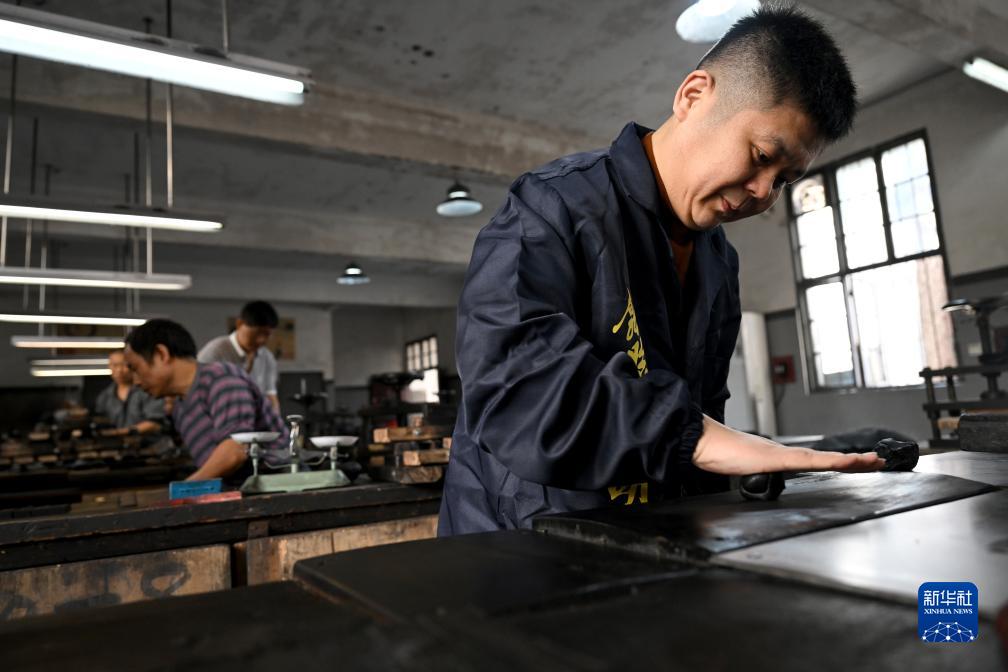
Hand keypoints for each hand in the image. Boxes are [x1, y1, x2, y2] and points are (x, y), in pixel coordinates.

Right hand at [692, 415, 885, 474]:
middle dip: (854, 460)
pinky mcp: (775, 458)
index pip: (815, 461)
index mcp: (778, 457)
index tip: (859, 462)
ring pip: (823, 458)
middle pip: (826, 457)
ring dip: (849, 460)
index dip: (838, 462)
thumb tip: (760, 474)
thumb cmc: (718, 453)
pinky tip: (843, 462)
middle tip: (879, 460)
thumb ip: (755, 470)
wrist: (702, 442)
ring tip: (872, 461)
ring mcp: (781, 454)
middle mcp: (784, 453)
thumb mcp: (742, 467)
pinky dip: (829, 461)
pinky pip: (808, 462)